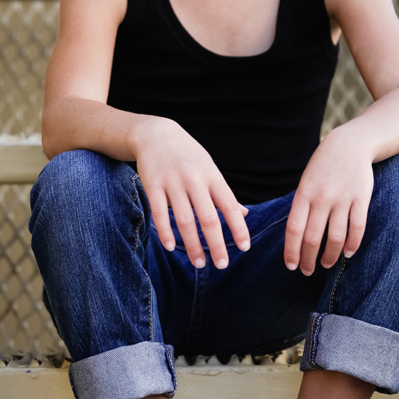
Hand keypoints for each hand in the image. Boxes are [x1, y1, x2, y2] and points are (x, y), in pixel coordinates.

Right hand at [132, 116, 249, 269]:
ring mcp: (173, 182)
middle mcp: (194, 180)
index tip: (245, 247)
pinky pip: (159, 212)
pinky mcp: (153, 185)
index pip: (229, 205)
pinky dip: (165, 232)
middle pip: (208, 217)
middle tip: (222, 265)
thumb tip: (244, 214)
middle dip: (216, 243)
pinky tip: (171, 247)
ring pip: (184, 219)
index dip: (238, 227)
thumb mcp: (210, 169)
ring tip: (199, 263)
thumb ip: (223, 193)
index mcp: (212, 176)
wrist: (156, 134)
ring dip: (192, 244)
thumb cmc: (188, 156)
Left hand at [284, 129, 373, 274]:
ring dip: (330, 256)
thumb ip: (302, 207)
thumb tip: (296, 238)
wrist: (349, 144)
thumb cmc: (323, 168)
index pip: (294, 229)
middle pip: (312, 237)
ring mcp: (342, 198)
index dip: (291, 251)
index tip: (291, 266)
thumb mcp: (306, 182)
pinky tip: (347, 252)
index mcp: (304, 193)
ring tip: (326, 264)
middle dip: (308, 259)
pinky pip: (357, 228)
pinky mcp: (361, 199)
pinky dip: (352, 244)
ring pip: (335, 237)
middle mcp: (322, 197)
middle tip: (307, 271)